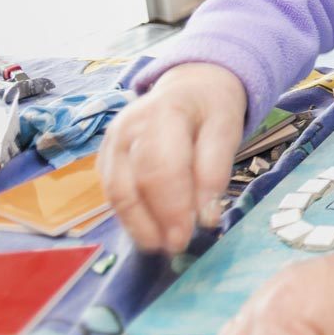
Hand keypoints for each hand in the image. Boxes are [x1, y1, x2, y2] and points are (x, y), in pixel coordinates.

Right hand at [99, 62, 246, 253]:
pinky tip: (151, 231)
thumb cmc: (211, 109)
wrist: (190, 86)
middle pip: (132, 185)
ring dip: (138, 226)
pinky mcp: (106, 158)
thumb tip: (206, 216)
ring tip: (162, 246)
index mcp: (162, 113)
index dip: (173, 207)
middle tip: (176, 248)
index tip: (188, 236)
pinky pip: (113, 193)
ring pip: (117, 194)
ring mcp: (110, 143)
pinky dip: (131, 216)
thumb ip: (216, 169)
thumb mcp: (227, 127)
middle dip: (154, 222)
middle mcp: (127, 128)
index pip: (161, 168)